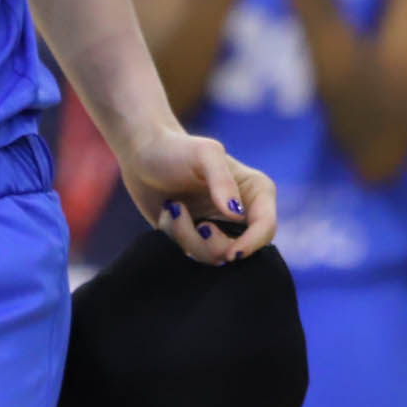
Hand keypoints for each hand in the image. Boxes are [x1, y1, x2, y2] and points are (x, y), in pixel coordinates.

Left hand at [117, 124, 277, 264]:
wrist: (141, 155)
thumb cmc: (175, 148)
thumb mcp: (203, 154)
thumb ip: (222, 181)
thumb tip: (237, 215)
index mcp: (256, 192)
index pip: (266, 228)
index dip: (252, 244)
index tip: (230, 253)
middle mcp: (242, 213)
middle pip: (241, 250)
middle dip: (214, 244)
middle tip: (198, 225)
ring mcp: (218, 228)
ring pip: (213, 257)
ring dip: (188, 236)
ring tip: (173, 207)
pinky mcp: (196, 239)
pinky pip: (191, 255)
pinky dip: (175, 237)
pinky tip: (168, 213)